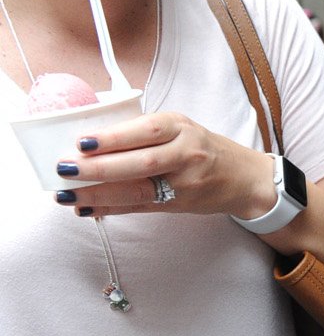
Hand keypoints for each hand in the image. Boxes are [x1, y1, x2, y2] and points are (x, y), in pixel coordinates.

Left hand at [61, 111, 278, 219]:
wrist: (245, 178)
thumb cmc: (203, 148)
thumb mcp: (180, 128)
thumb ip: (143, 132)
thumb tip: (88, 140)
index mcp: (181, 127)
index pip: (144, 131)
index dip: (112, 137)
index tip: (81, 142)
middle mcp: (186, 154)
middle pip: (140, 163)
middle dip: (98, 168)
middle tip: (65, 168)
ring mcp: (185, 183)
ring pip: (138, 189)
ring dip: (99, 193)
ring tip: (67, 194)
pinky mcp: (180, 204)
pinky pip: (140, 207)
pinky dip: (111, 208)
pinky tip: (87, 208)